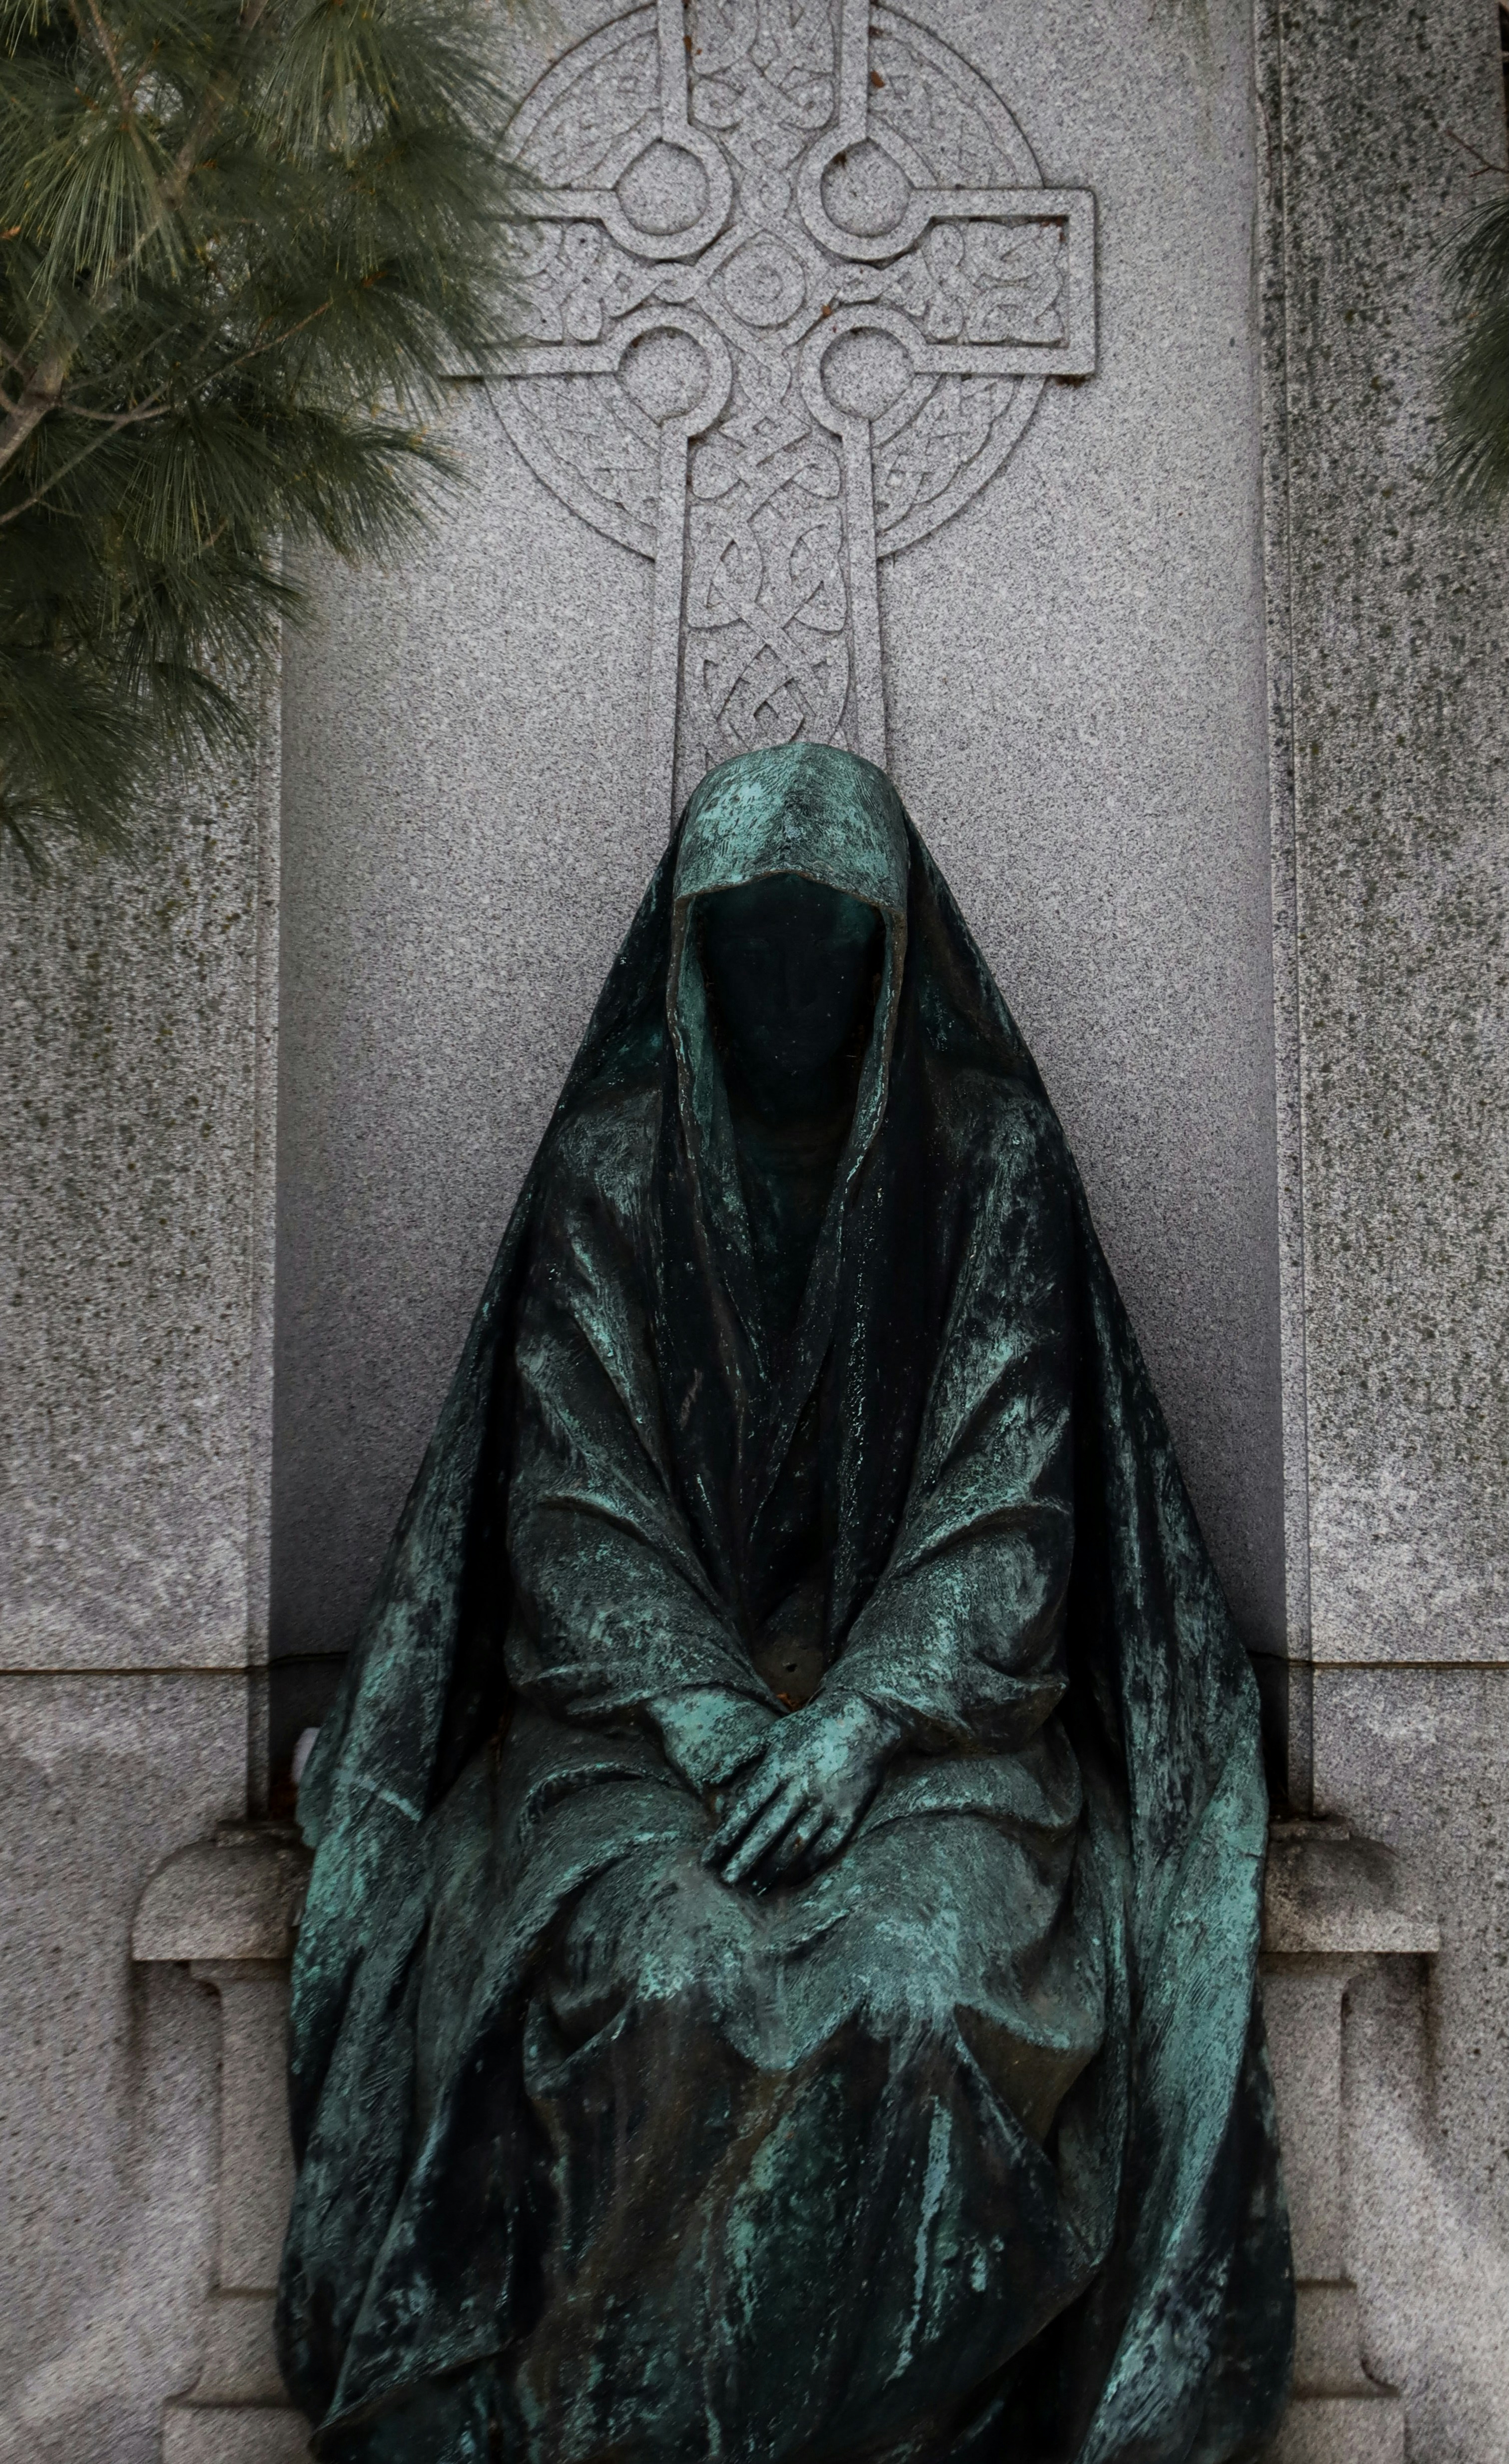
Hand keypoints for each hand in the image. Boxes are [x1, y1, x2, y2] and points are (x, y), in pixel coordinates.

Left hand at [703, 1693, 900, 1887]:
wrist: (864, 1718)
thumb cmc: (810, 1727)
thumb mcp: (771, 1735)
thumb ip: (737, 1758)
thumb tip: (707, 1782)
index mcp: (779, 1766)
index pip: (746, 1809)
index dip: (725, 1837)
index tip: (709, 1859)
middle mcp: (801, 1786)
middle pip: (768, 1830)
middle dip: (745, 1858)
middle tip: (727, 1881)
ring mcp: (827, 1801)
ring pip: (796, 1843)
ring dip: (775, 1868)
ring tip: (757, 1888)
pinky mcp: (850, 1812)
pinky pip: (828, 1846)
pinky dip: (810, 1865)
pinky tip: (793, 1879)